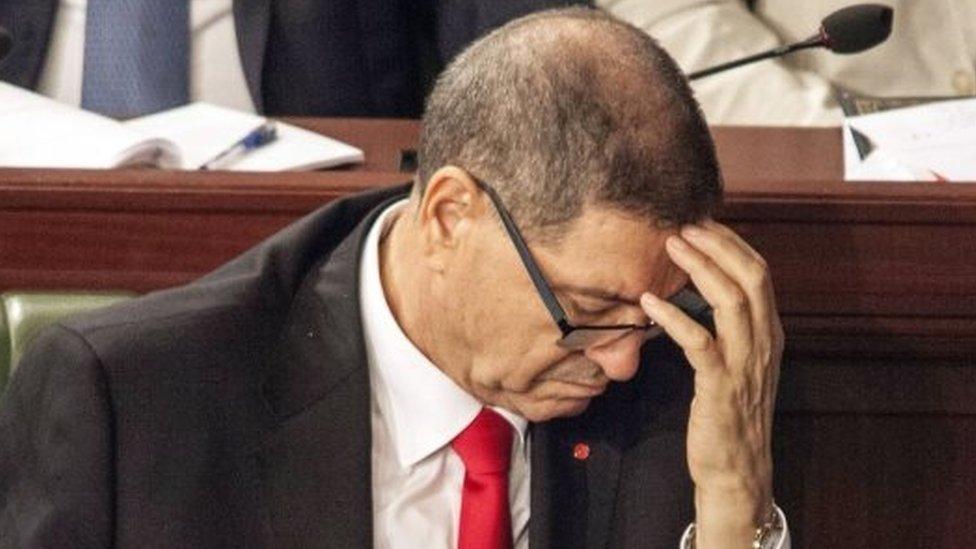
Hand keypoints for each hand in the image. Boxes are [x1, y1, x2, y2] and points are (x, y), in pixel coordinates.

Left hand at [639, 219, 782, 547]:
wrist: (736, 470)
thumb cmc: (729, 415)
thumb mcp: (738, 364)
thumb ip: (729, 329)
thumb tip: (701, 291)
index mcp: (770, 335)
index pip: (760, 273)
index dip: (732, 244)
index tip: (703, 223)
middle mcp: (764, 344)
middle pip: (752, 277)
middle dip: (718, 245)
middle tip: (684, 225)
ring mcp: (745, 365)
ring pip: (731, 302)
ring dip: (699, 269)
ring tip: (670, 247)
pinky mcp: (719, 387)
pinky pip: (699, 342)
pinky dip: (674, 317)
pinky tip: (649, 302)